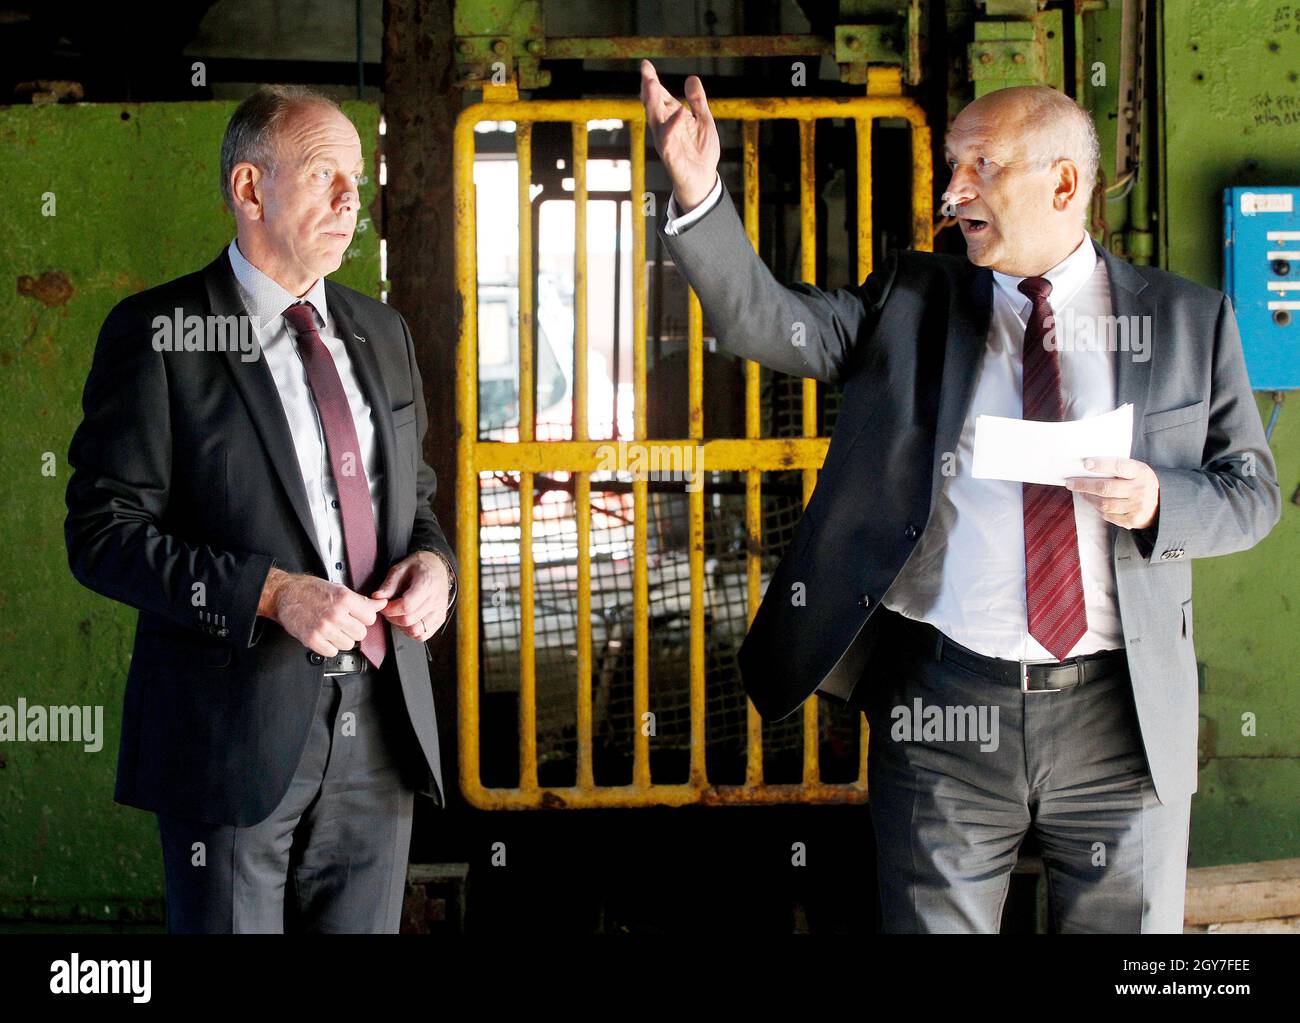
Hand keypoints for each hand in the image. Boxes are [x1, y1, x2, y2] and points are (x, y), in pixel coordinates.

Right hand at [260, 568, 386, 656]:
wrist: (285, 594)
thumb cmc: (311, 590)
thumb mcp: (339, 589)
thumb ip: (361, 600)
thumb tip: (381, 604)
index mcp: (344, 599)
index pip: (370, 618)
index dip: (364, 618)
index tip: (357, 616)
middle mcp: (336, 614)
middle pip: (361, 633)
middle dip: (353, 629)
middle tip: (343, 623)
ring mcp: (324, 628)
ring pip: (348, 644)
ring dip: (342, 639)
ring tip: (332, 629)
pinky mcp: (312, 639)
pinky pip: (332, 652)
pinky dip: (329, 647)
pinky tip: (324, 636)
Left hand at [371, 551, 450, 641]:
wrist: (438, 568)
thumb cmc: (419, 567)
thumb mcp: (400, 568)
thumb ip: (389, 584)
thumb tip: (377, 597)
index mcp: (426, 584)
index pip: (406, 606)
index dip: (390, 609)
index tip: (383, 605)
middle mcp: (435, 600)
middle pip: (409, 620)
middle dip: (392, 618)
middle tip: (388, 609)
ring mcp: (439, 612)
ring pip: (415, 631)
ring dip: (401, 626)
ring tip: (398, 614)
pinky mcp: (440, 620)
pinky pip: (423, 635)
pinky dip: (411, 632)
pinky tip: (407, 620)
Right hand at [639, 59, 719, 213]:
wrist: (703, 178)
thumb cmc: (700, 151)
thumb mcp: (703, 120)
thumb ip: (697, 101)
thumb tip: (691, 78)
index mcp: (671, 117)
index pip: (660, 96)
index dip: (652, 81)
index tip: (645, 65)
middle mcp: (664, 127)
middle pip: (653, 104)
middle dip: (649, 88)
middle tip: (645, 71)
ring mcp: (666, 141)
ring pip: (656, 120)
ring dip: (653, 102)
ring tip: (652, 84)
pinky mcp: (671, 156)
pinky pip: (669, 140)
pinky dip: (672, 127)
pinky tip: (679, 112)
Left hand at [1066, 456, 1159, 529]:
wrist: (1162, 503)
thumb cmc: (1140, 482)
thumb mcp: (1136, 470)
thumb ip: (1118, 468)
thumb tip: (1087, 466)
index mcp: (1141, 472)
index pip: (1119, 466)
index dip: (1102, 465)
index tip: (1086, 463)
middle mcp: (1140, 489)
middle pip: (1106, 488)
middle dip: (1084, 485)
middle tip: (1070, 482)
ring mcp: (1137, 506)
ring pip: (1104, 504)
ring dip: (1088, 498)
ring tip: (1081, 492)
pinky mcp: (1133, 520)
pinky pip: (1108, 515)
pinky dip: (1098, 509)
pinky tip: (1094, 502)